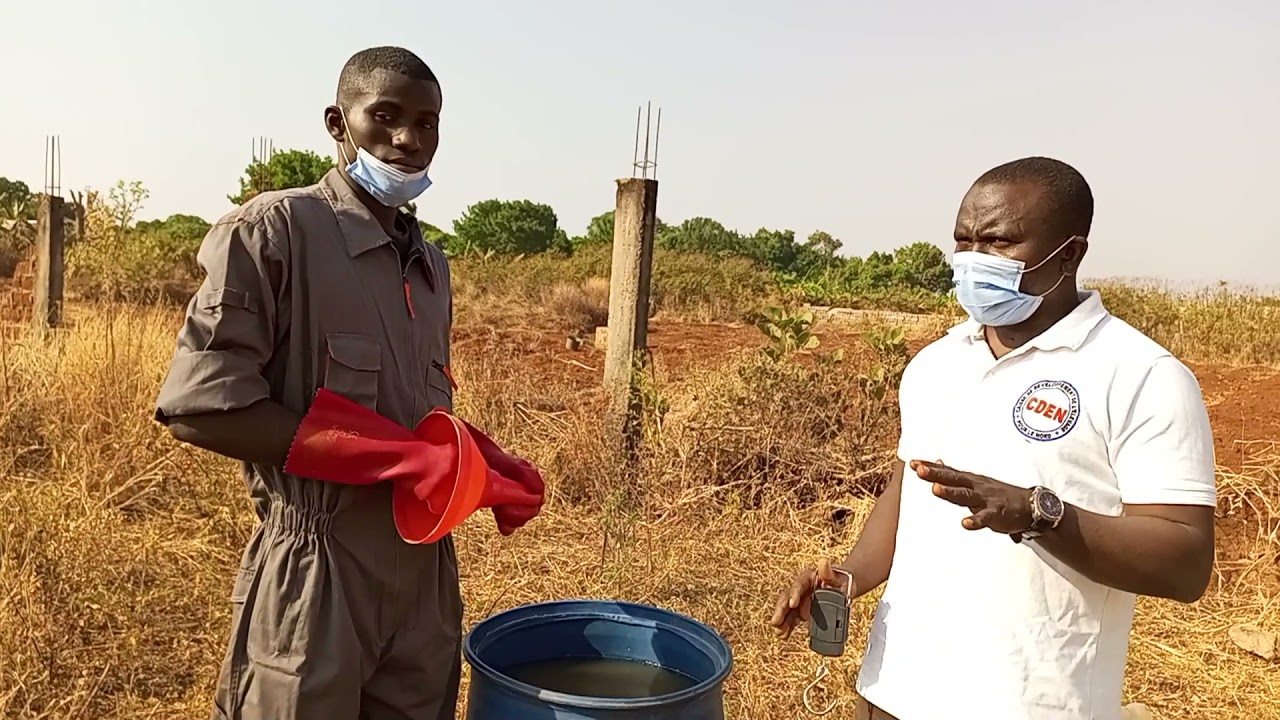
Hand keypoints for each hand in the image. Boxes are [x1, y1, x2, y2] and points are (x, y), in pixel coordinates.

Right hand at [769, 558, 850, 639]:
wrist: (843, 588)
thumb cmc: (840, 580)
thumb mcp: (836, 576)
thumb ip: (828, 572)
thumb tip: (823, 561)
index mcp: (807, 578)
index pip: (798, 585)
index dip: (794, 594)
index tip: (792, 604)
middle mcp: (800, 589)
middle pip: (787, 598)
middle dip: (781, 611)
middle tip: (775, 622)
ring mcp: (800, 600)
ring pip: (787, 610)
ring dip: (782, 621)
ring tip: (779, 633)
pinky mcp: (801, 610)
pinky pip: (792, 618)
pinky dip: (788, 627)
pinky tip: (784, 635)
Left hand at [910, 459, 1032, 533]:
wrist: (1031, 504)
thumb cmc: (998, 493)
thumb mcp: (975, 481)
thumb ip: (955, 475)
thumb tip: (937, 462)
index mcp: (970, 480)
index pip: (947, 471)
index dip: (930, 467)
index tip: (912, 462)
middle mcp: (976, 486)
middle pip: (953, 478)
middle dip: (935, 474)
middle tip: (919, 469)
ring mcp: (986, 499)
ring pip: (965, 495)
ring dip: (950, 492)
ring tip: (935, 489)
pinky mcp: (997, 513)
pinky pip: (985, 517)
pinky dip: (975, 520)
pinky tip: (964, 523)